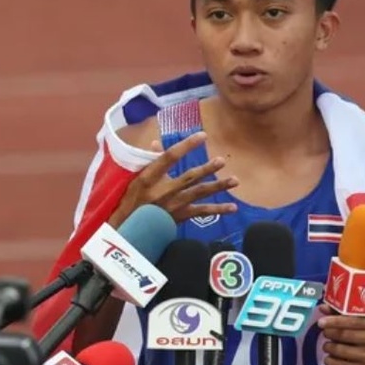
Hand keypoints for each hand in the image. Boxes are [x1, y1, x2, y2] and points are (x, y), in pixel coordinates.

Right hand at [111, 131, 237, 226]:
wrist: (129, 229)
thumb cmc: (131, 199)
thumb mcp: (135, 177)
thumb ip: (149, 160)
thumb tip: (158, 143)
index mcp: (150, 177)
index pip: (170, 157)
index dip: (187, 146)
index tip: (202, 135)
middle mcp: (164, 190)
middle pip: (189, 177)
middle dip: (207, 169)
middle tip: (222, 161)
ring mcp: (174, 204)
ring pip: (200, 193)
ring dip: (218, 187)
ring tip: (234, 181)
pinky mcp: (181, 216)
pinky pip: (202, 212)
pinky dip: (218, 210)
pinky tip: (233, 207)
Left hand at [317, 304, 364, 364]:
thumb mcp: (360, 323)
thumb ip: (342, 313)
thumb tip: (323, 307)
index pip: (352, 320)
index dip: (334, 320)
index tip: (321, 322)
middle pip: (344, 334)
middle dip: (330, 333)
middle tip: (326, 333)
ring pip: (342, 350)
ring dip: (329, 347)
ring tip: (327, 346)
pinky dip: (332, 362)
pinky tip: (328, 359)